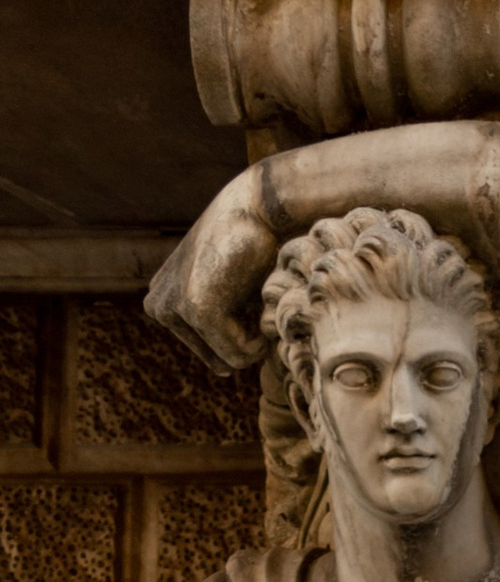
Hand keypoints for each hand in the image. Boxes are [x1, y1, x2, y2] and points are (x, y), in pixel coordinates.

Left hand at [146, 173, 279, 378]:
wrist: (258, 209)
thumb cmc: (251, 248)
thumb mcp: (225, 288)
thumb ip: (217, 323)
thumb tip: (221, 371)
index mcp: (160, 302)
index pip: (210, 353)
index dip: (239, 333)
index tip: (243, 296)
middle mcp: (158, 305)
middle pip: (216, 360)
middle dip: (243, 339)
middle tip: (251, 297)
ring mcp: (174, 308)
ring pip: (228, 361)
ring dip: (254, 338)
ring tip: (252, 296)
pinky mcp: (198, 311)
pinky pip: (238, 355)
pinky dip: (259, 339)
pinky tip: (257, 301)